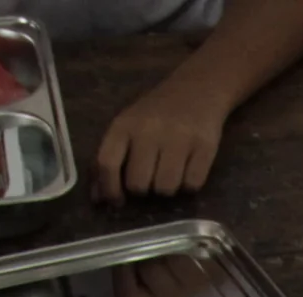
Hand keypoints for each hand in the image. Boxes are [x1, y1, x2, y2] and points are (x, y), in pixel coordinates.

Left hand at [93, 80, 229, 201]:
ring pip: (166, 189)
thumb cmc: (156, 113)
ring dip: (167, 189)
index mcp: (124, 125)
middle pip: (138, 184)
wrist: (198, 89)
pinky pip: (192, 185)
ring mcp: (178, 139)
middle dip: (143, 189)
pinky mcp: (205, 147)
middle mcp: (149, 131)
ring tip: (170, 173)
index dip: (109, 189)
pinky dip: (189, 185)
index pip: (107, 163)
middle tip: (149, 179)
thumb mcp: (127, 127)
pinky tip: (188, 169)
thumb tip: (97, 199)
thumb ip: (110, 159)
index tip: (116, 201)